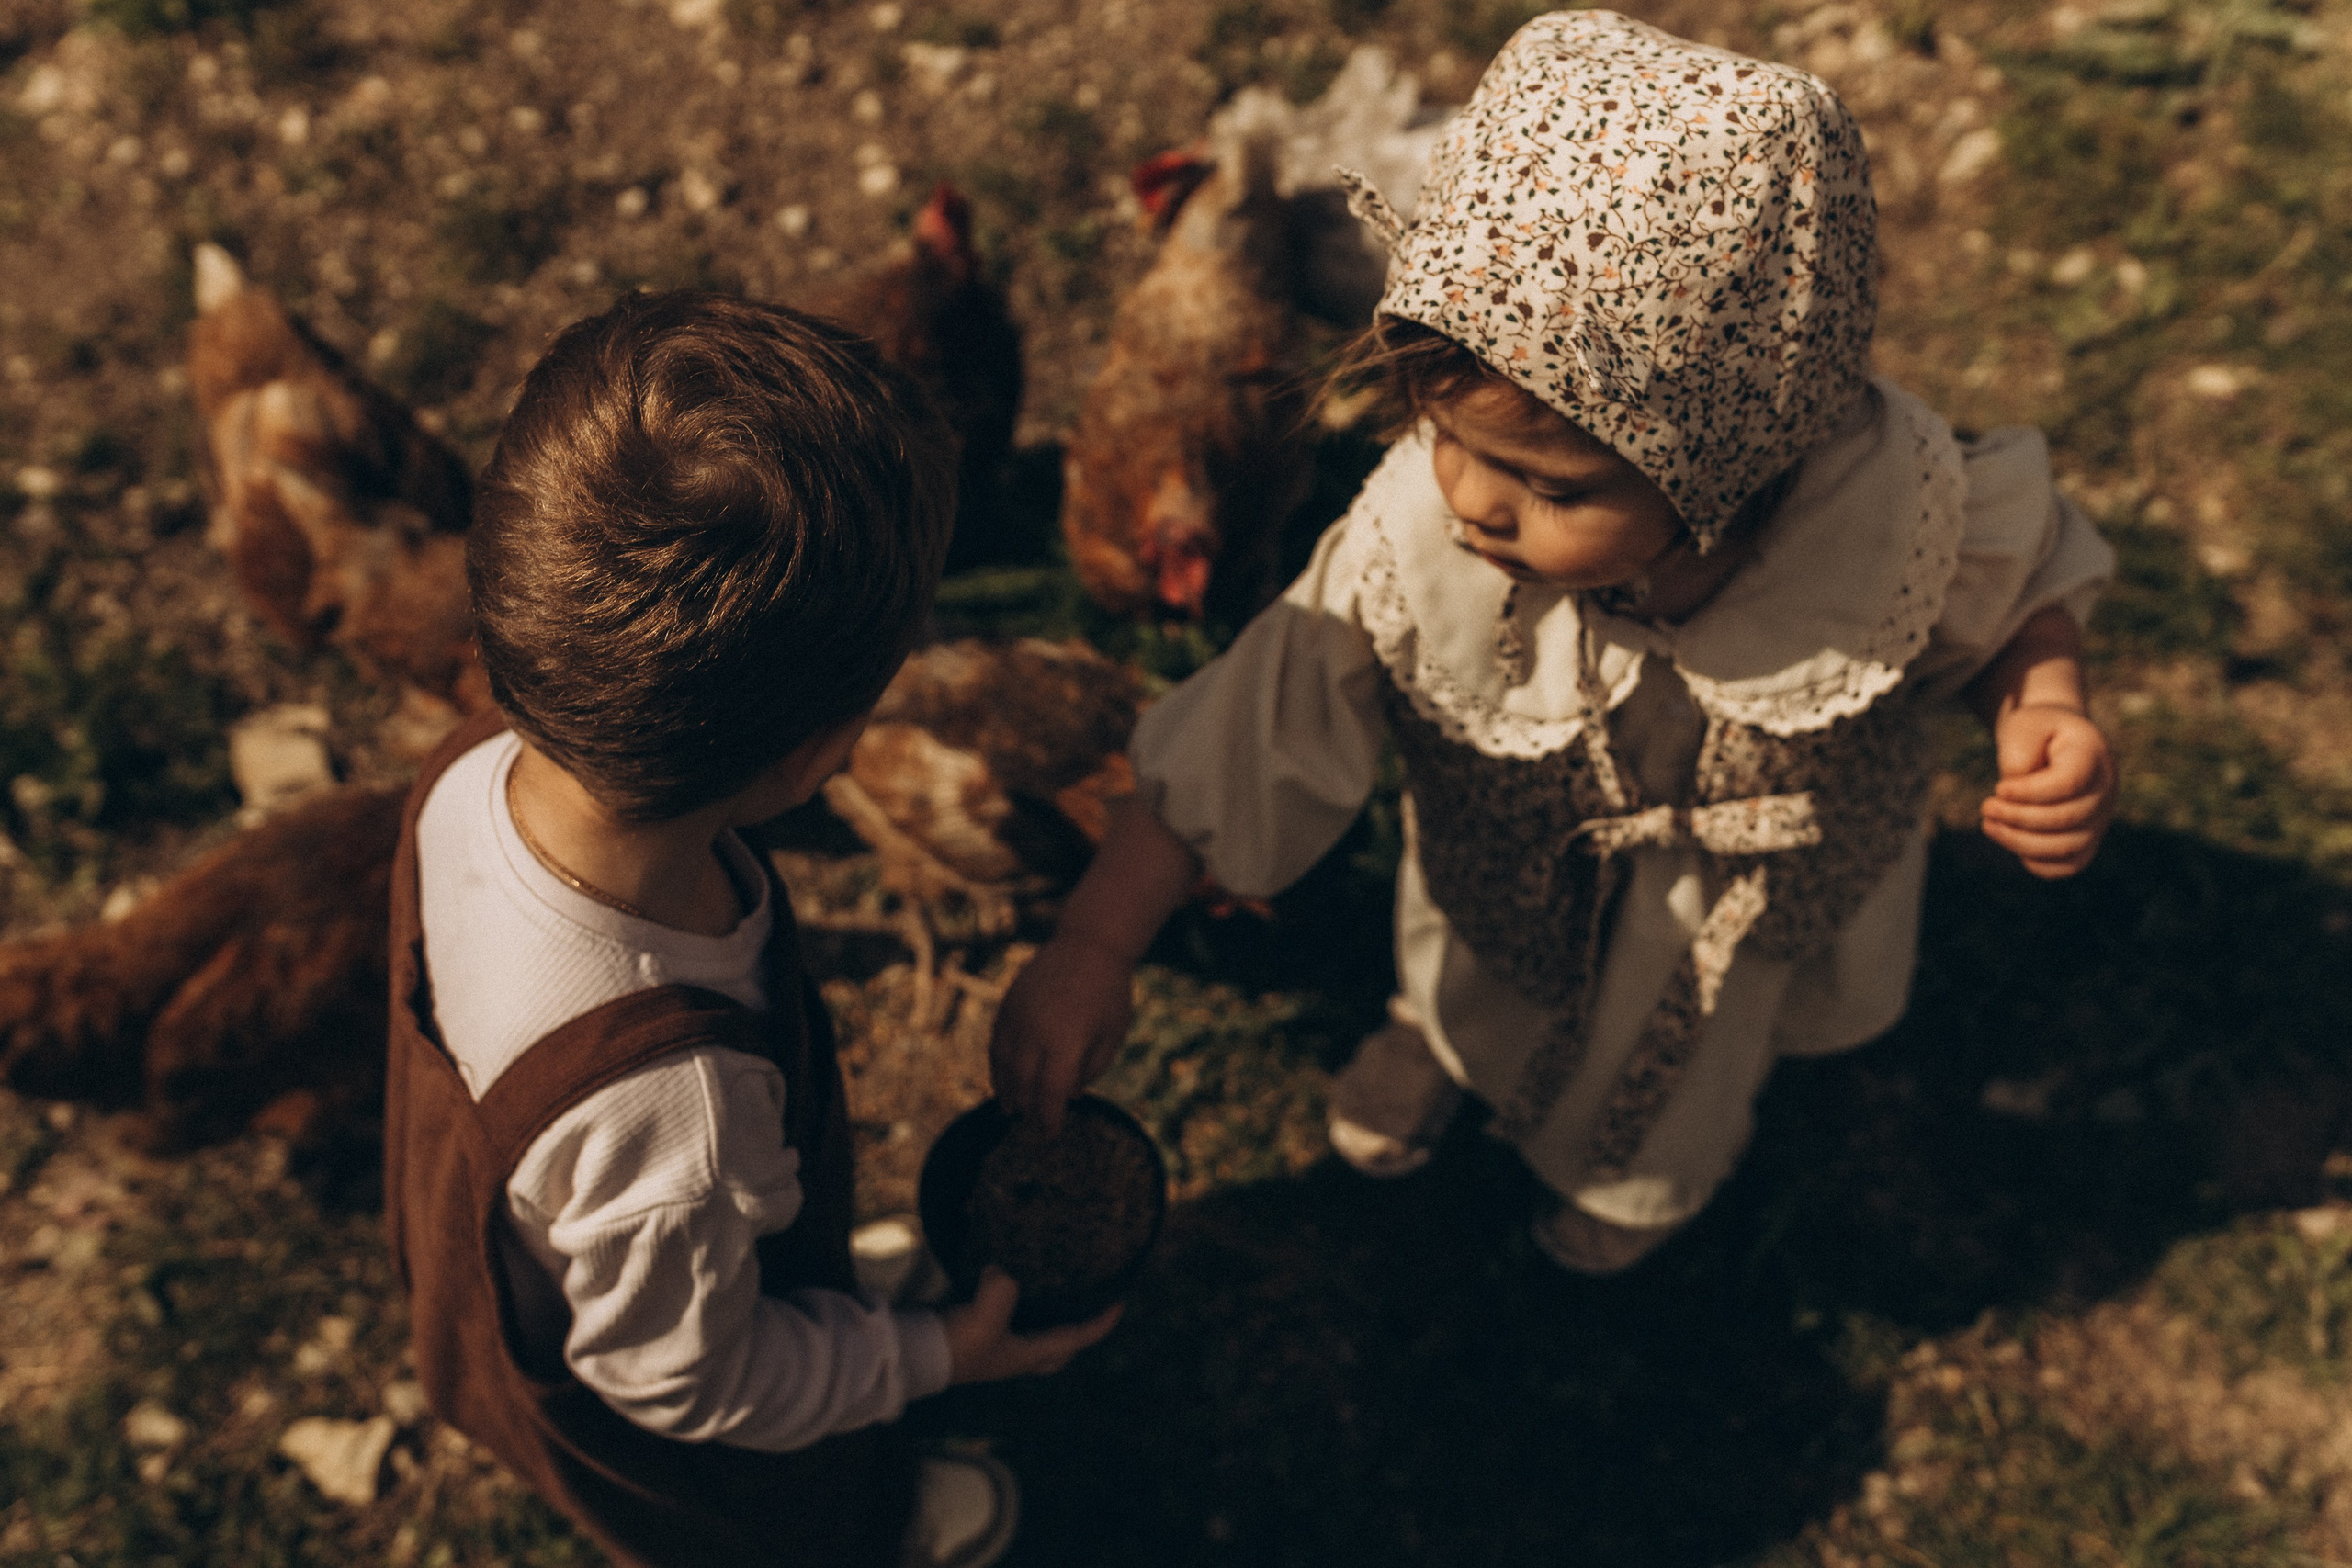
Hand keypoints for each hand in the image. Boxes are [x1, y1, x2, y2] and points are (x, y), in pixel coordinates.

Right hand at [941, 1269, 1121, 1383]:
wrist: (912, 1355)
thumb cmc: (951, 1345)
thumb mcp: (982, 1319)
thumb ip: (1001, 1294)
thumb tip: (1002, 1271)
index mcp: (1027, 1355)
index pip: (1076, 1339)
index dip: (1101, 1322)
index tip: (1120, 1302)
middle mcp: (1015, 1354)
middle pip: (1059, 1348)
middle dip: (1078, 1330)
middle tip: (1090, 1305)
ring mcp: (995, 1346)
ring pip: (1035, 1334)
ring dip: (1048, 1317)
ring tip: (1056, 1289)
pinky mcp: (976, 1333)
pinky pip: (1008, 1319)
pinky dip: (1018, 1304)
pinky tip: (1009, 1281)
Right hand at [988, 934, 1134, 1136]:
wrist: (1089, 945)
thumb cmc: (1109, 995)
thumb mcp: (1111, 1038)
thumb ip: (1089, 1071)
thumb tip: (1068, 1095)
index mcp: (1067, 1042)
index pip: (1049, 1093)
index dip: (1048, 1119)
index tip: (1051, 1135)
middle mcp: (1036, 1032)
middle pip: (1023, 1084)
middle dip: (1028, 1111)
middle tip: (1034, 1130)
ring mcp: (1018, 1017)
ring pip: (1003, 1066)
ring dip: (1007, 1092)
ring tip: (1012, 1110)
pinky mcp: (1007, 1006)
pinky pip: (996, 1044)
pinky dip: (998, 1067)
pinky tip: (1004, 1080)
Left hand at [1980, 703, 2114, 878]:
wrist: (2053, 741)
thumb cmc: (2036, 732)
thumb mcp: (2024, 726)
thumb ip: (2019, 751)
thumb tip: (2014, 786)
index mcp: (2092, 755)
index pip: (2068, 783)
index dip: (2030, 792)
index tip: (1999, 789)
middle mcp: (2104, 790)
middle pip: (2066, 818)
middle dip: (2019, 817)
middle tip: (1987, 807)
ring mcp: (2099, 818)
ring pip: (2066, 847)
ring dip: (2020, 841)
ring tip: (1989, 823)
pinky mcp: (2087, 840)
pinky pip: (2067, 866)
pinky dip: (2037, 862)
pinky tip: (2010, 840)